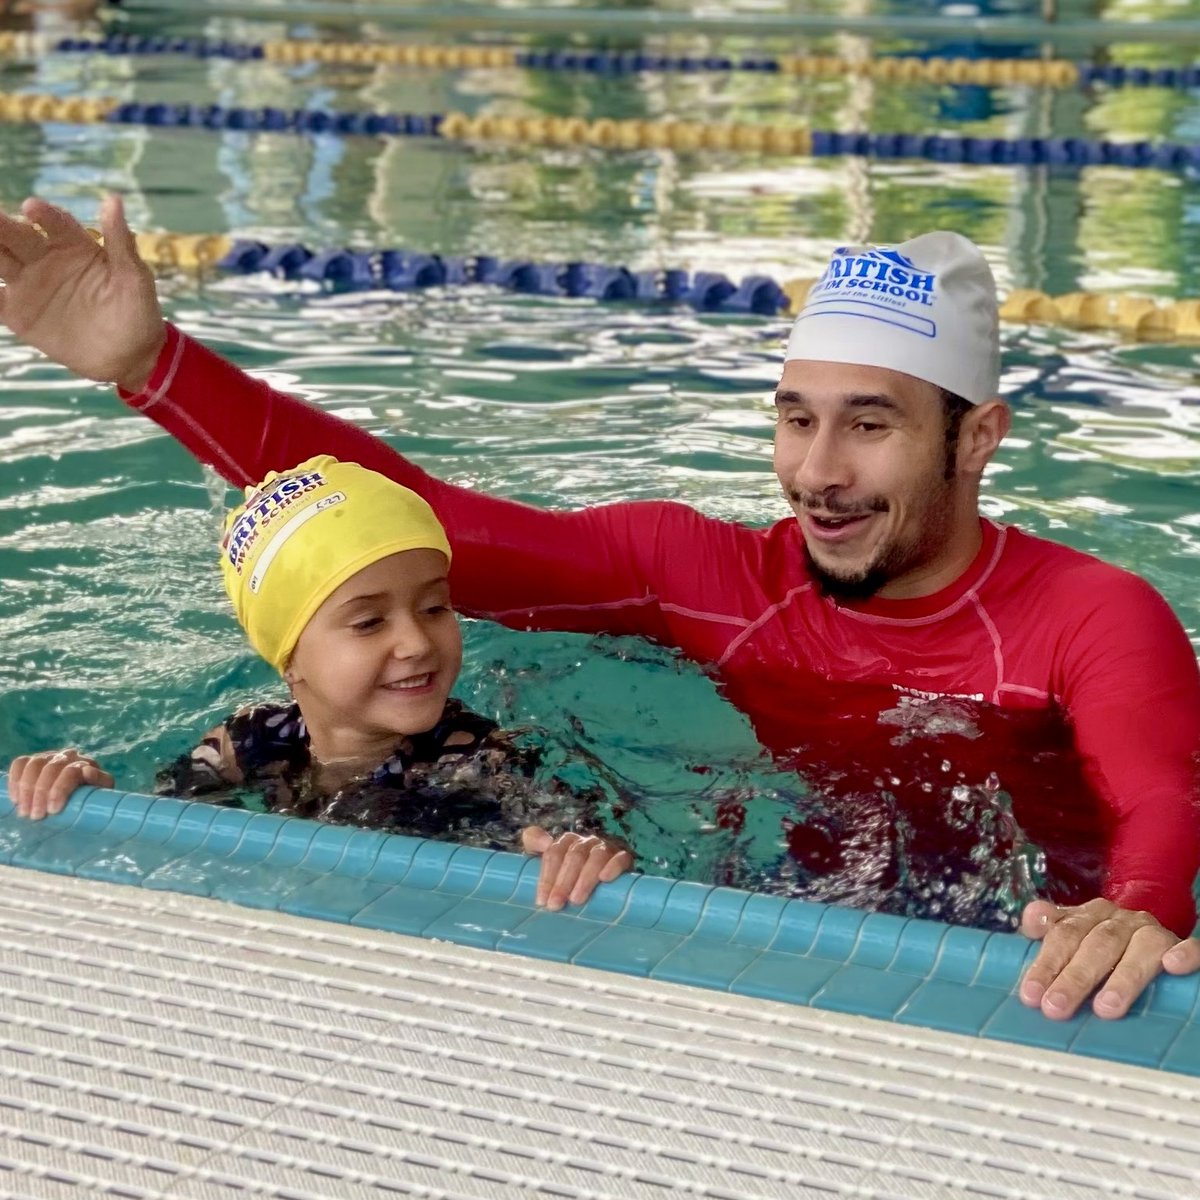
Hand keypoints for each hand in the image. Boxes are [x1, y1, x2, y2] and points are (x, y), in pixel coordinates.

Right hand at [0, 194, 164, 390]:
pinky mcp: (18, 312)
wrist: (130, 357)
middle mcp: (45, 258)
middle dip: (0, 225)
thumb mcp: (135, 278)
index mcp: (73, 245)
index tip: (31, 207)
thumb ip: (121, 242)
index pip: (54, 223)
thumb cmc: (138, 312)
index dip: (43, 214)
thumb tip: (113, 200)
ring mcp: (29, 284)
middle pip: (16, 235)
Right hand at [7, 749, 113, 820]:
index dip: (60, 790)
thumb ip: (100, 783)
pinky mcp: (33, 761)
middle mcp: (68, 757)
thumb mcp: (101, 794)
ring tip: (24, 811)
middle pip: (51, 769)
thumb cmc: (91, 799)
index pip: (71, 771)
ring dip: (26, 789)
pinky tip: (16, 799)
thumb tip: (87, 772)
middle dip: (41, 793)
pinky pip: (20, 764)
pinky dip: (15, 780)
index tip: (53, 811)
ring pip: (34, 765)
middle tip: (36, 816)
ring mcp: (49, 757)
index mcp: (86, 764)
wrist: (80, 799)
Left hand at [521, 827, 633, 909]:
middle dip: (563, 882)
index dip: (547, 876)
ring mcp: (606, 848)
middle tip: (556, 905)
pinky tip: (605, 878)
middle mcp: (586, 842)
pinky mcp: (624, 857)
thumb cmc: (567, 874)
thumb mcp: (547, 859)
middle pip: (574, 857)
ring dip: (585, 879)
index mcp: (567, 841)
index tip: (542, 900)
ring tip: (576, 900)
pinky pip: (621, 858)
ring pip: (596, 857)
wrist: (603, 879)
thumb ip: (534, 841)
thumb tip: (539, 840)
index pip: (555, 853)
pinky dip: (613, 866)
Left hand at [1019, 897, 1199, 1018]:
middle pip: (1096, 945)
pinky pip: (1188, 946)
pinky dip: (1183, 955)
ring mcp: (1152, 931)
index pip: (1063, 935)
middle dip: (1074, 977)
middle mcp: (1120, 920)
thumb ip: (1050, 930)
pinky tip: (1174, 966)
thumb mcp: (1074, 934)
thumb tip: (1030, 922)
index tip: (1031, 996)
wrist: (1150, 928)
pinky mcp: (1181, 944)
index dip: (1046, 964)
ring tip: (1106, 1009)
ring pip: (1139, 948)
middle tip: (1057, 1008)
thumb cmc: (1104, 941)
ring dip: (1122, 978)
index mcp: (1089, 916)